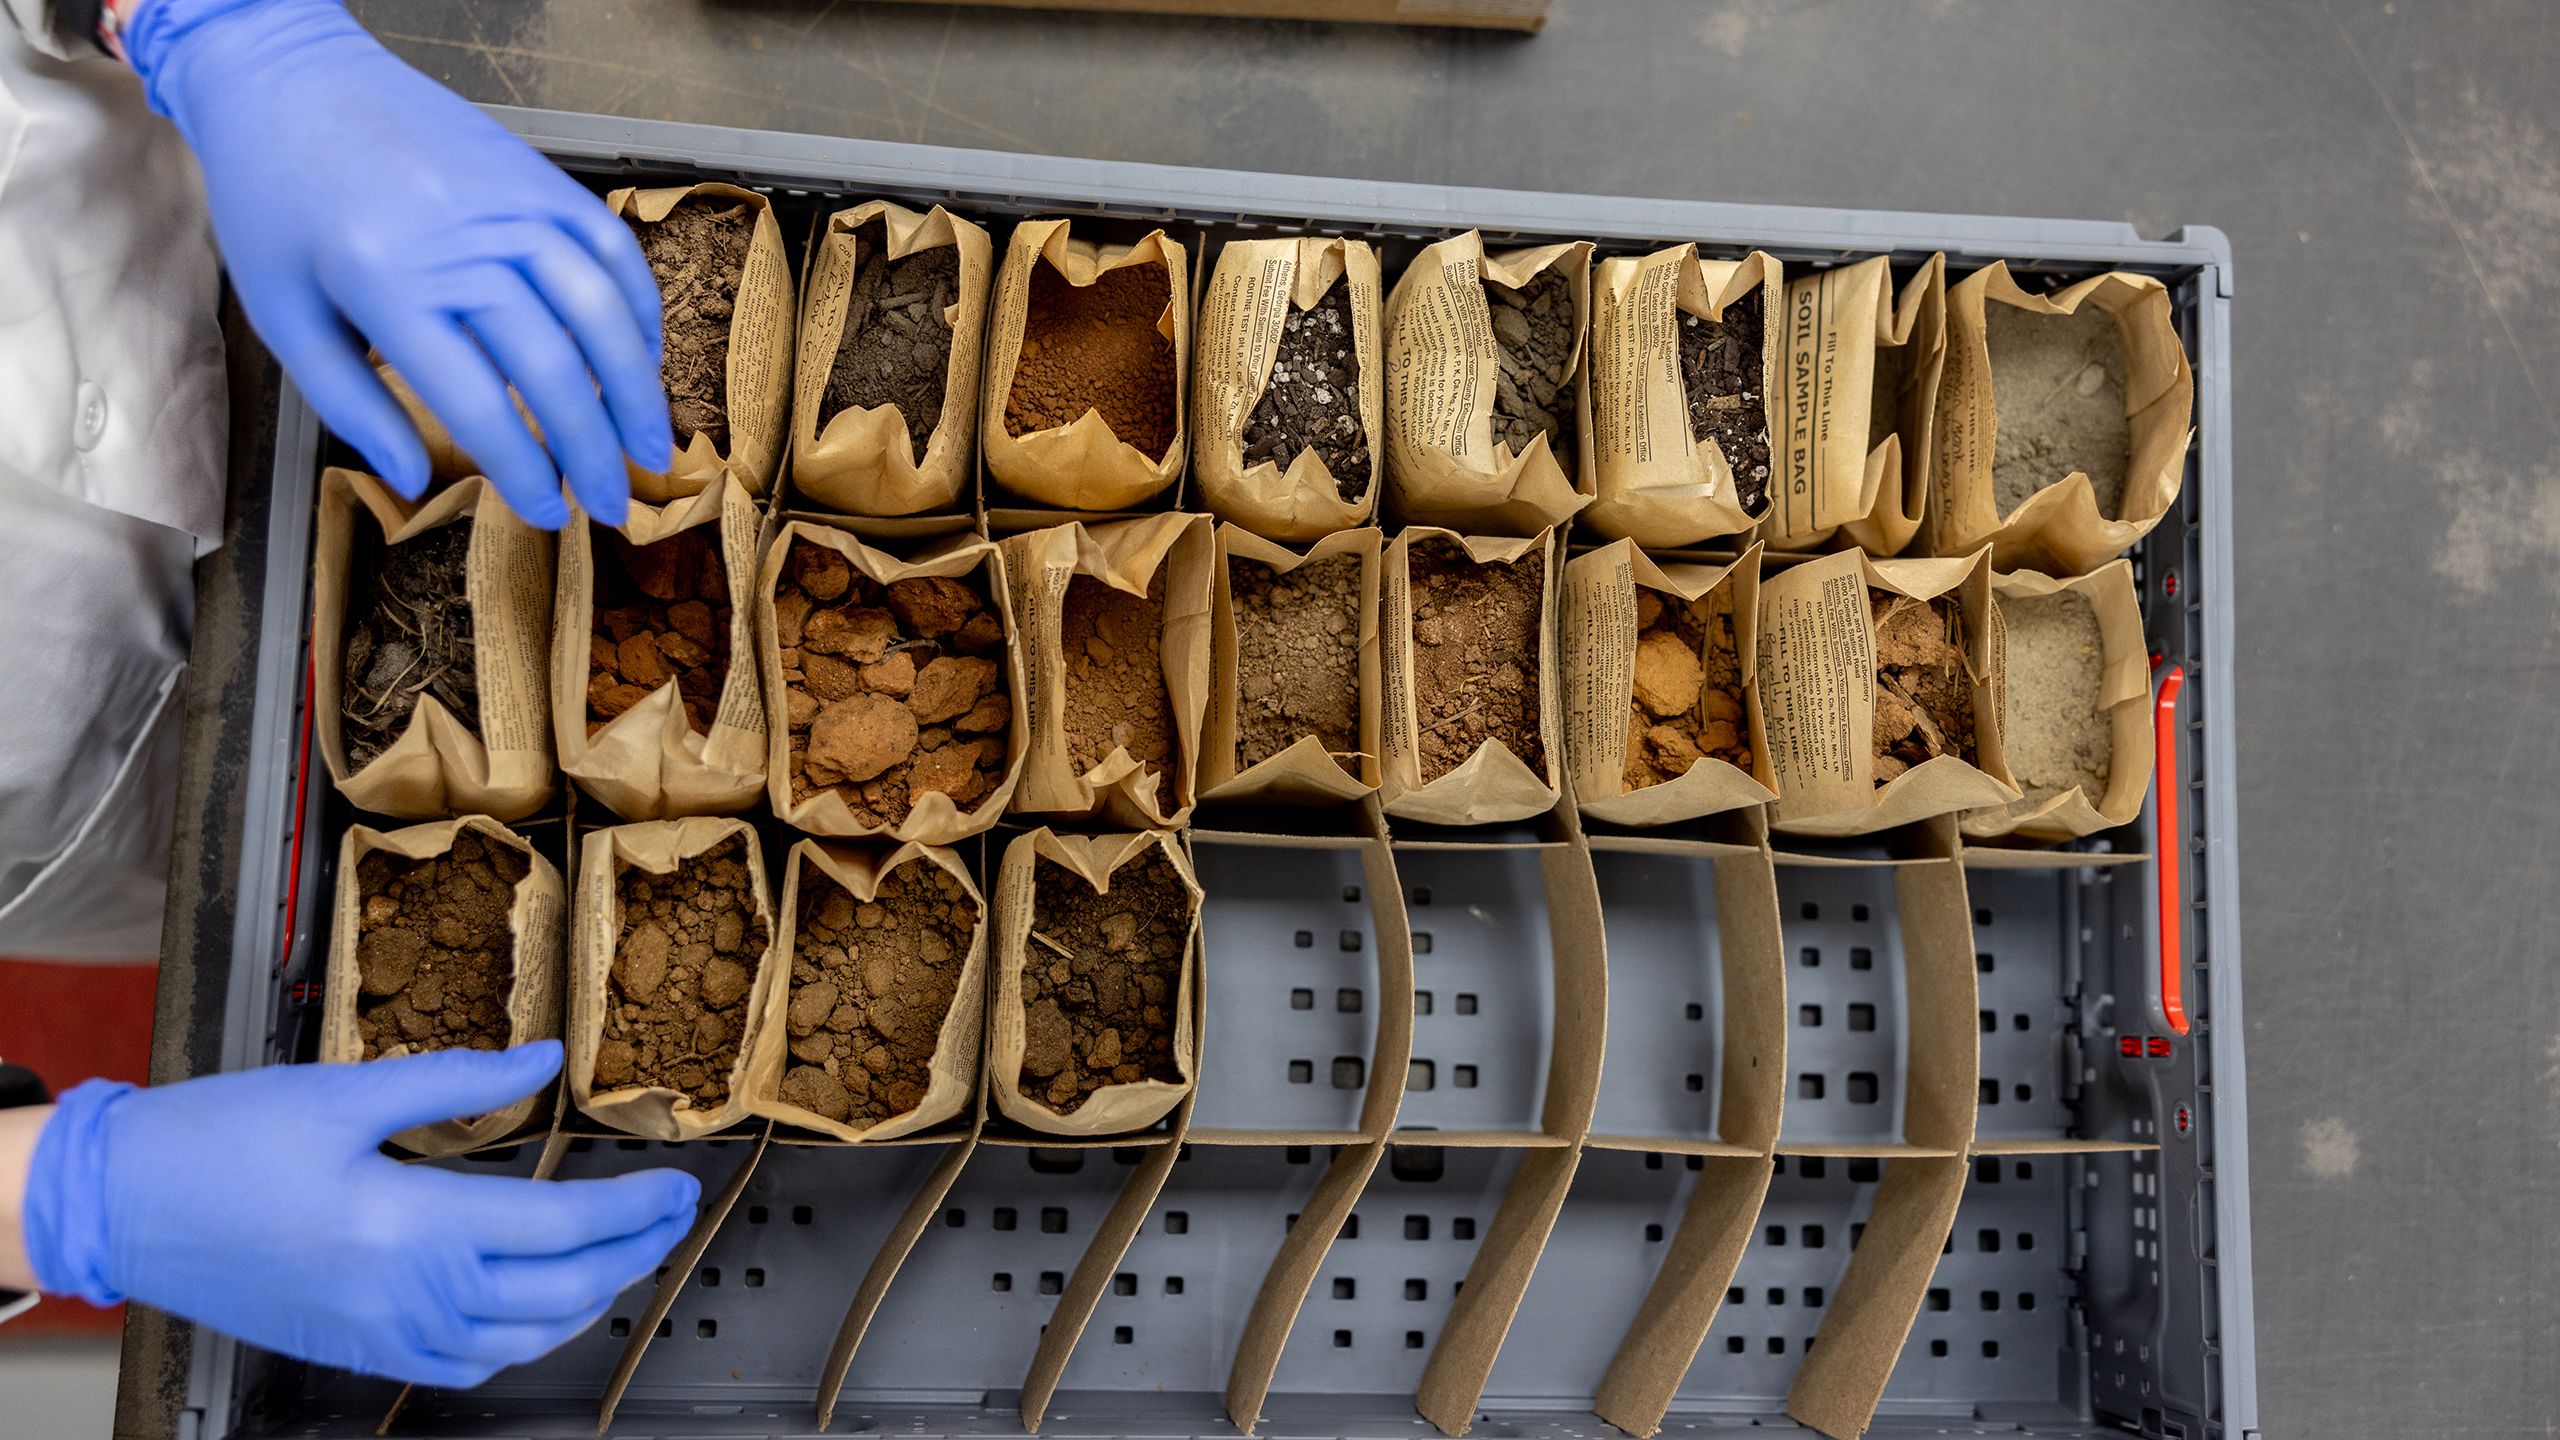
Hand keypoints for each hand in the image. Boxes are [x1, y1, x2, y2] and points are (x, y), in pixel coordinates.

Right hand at [19, 1041, 699, 1387]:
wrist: (122, 1204)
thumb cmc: (222, 1140)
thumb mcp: (347, 1090)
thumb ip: (460, 1081)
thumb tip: (546, 1058)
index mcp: (411, 1225)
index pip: (562, 1230)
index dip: (635, 1211)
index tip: (681, 1187)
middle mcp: (406, 1295)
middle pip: (558, 1292)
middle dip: (631, 1257)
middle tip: (671, 1220)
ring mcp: (380, 1333)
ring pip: (520, 1342)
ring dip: (587, 1305)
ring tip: (624, 1260)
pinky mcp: (354, 1347)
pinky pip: (463, 1366)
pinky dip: (521, 1342)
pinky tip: (538, 1310)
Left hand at [129, 0, 669, 525]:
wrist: (285, 76)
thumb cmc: (274, 202)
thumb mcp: (281, 315)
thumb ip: (350, 406)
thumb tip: (411, 484)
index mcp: (386, 283)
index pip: (481, 403)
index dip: (525, 472)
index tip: (547, 513)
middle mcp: (459, 240)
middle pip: (554, 368)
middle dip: (592, 451)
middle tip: (612, 505)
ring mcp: (508, 201)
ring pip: (600, 310)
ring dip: (636, 390)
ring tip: (651, 448)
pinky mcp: (536, 174)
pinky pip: (611, 248)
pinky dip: (638, 309)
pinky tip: (642, 360)